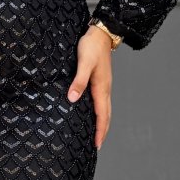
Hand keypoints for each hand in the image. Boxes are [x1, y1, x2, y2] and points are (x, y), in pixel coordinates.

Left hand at [68, 27, 113, 149]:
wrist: (101, 33)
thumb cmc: (91, 46)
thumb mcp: (83, 63)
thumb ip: (78, 81)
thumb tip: (73, 99)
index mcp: (101, 88)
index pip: (102, 115)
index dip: (99, 131)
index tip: (97, 145)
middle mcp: (105, 89)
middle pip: (106, 115)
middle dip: (102, 131)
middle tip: (97, 146)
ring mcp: (104, 85)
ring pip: (106, 109)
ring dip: (102, 123)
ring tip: (97, 135)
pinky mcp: (101, 81)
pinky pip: (102, 102)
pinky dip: (100, 113)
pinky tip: (94, 114)